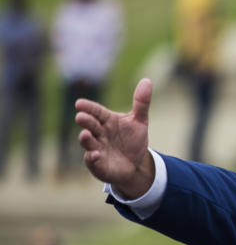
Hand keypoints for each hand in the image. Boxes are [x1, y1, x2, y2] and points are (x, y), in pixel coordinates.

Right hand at [76, 78, 154, 198]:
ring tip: (85, 134)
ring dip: (85, 139)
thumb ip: (141, 103)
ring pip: (88, 142)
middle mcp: (98, 133)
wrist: (135, 164)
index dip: (89, 108)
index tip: (79, 103)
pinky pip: (92, 161)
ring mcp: (96, 148)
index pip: (96, 111)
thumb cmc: (132, 140)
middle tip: (81, 117)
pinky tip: (95, 155)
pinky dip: (93, 158)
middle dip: (85, 121)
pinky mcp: (98, 164)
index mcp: (106, 120)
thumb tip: (147, 80)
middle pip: (90, 125)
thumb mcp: (139, 121)